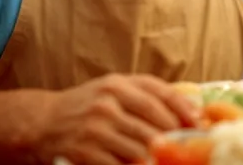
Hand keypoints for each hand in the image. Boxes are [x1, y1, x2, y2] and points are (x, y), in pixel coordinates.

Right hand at [36, 74, 199, 164]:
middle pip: (154, 124)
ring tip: (164, 160)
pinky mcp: (85, 152)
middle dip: (174, 139)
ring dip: (155, 157)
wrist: (42, 122)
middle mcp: (107, 103)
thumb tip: (191, 108)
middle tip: (186, 148)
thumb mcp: (114, 88)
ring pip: (141, 148)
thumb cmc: (86, 105)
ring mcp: (95, 128)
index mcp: (117, 84)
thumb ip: (148, 93)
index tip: (200, 124)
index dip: (184, 110)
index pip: (160, 95)